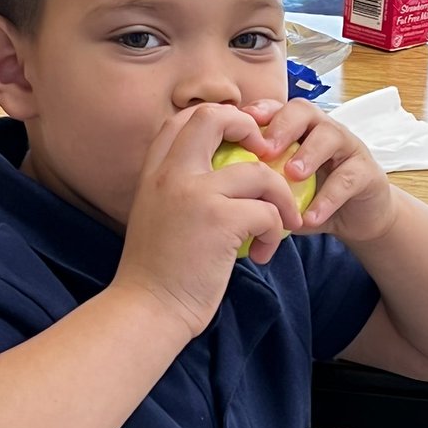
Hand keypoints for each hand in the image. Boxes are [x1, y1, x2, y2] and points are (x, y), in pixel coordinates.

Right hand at [113, 104, 303, 340]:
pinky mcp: (220, 221)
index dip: (219, 119)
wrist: (147, 310)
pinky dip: (275, 232)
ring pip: (259, 172)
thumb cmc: (157, 274)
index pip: (184, 118)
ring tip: (279, 226)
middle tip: (267, 157)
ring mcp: (195, 194)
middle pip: (214, 117)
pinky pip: (268, 211)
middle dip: (250, 129)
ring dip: (280, 199)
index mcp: (155, 172)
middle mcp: (171, 174)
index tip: (241, 143)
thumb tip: (222, 180)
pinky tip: (263, 254)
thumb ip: (179, 190)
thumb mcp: (157, 216)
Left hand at [242, 98, 397, 246]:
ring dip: (309, 154)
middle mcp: (322, 130)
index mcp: (298, 129)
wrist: (358, 218)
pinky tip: (310, 217)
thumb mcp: (283, 190)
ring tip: (292, 175)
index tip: (241, 124)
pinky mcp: (367, 172)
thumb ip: (260, 185)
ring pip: (330, 135)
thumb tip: (223, 193)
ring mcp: (347, 147)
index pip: (277, 108)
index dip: (259, 111)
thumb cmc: (313, 198)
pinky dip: (328, 198)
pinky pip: (348, 178)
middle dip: (283, 126)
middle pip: (303, 111)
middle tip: (265, 151)